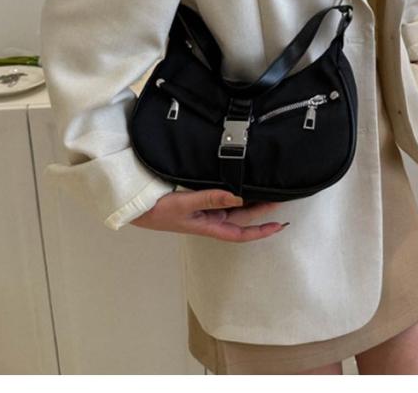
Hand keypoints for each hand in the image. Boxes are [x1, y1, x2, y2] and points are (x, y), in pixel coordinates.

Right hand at [129, 188, 286, 241]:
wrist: (137, 209)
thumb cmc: (158, 210)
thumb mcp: (185, 203)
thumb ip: (211, 199)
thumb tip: (239, 197)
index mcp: (210, 226)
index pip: (242, 233)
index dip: (262, 231)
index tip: (279, 225)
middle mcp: (211, 220)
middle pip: (242, 218)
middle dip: (261, 210)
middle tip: (280, 196)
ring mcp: (205, 212)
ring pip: (234, 208)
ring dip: (250, 201)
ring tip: (267, 188)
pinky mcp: (198, 202)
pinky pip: (221, 199)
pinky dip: (234, 193)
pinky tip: (240, 183)